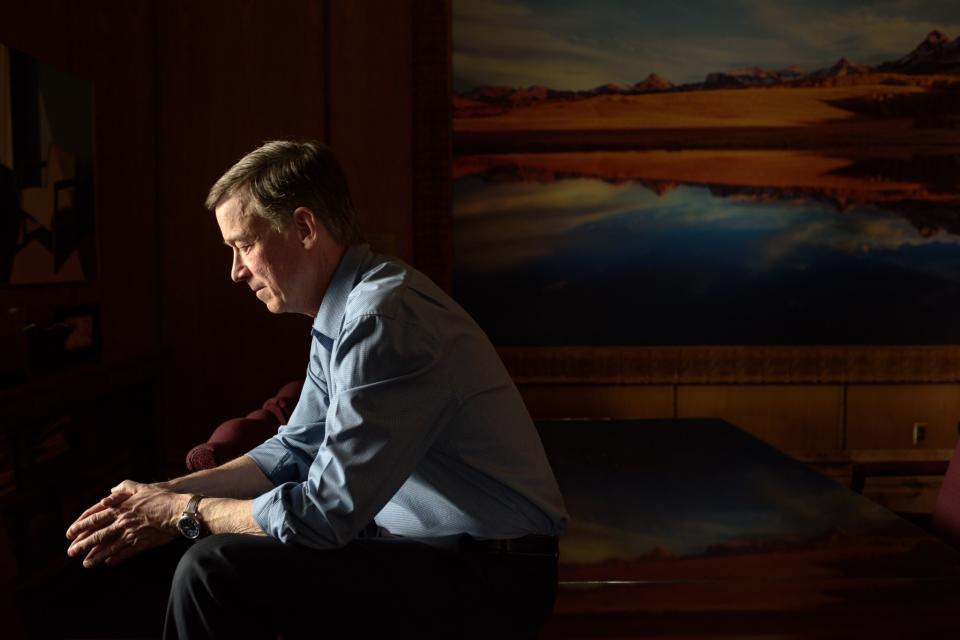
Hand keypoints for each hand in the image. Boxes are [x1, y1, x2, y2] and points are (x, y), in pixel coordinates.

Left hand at [66, 480, 185, 567]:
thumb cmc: (161, 497)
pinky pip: (124, 553)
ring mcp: (131, 534)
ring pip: (108, 547)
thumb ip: (124, 488)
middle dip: (82, 544)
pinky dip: (115, 559)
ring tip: (85, 563)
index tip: (70, 533)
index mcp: (120, 508)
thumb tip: (110, 491)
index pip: (94, 517)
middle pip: (97, 534)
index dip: (80, 526)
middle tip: (70, 552)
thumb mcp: (141, 487)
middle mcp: (122, 522)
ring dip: (95, 556)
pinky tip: (107, 564)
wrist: (178, 511)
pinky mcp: (141, 543)